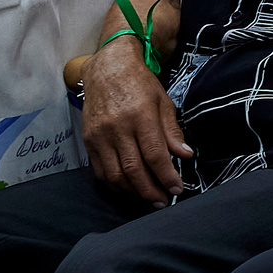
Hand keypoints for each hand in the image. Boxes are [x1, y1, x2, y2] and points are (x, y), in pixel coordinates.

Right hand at [80, 38, 189, 206]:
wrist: (106, 70)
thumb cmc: (140, 84)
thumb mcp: (163, 102)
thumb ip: (172, 131)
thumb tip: (185, 155)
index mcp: (140, 116)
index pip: (155, 154)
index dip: (167, 175)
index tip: (177, 189)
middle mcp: (117, 128)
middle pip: (133, 169)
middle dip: (150, 191)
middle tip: (163, 202)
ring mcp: (99, 136)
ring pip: (114, 175)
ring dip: (132, 192)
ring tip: (148, 200)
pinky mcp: (88, 141)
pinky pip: (100, 171)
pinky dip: (114, 185)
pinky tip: (128, 190)